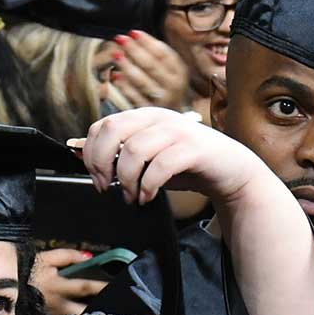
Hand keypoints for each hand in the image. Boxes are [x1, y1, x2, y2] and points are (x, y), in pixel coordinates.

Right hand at [30, 248, 109, 314]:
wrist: (0, 285)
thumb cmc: (24, 270)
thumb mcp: (46, 257)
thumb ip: (68, 256)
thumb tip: (88, 256)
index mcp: (58, 285)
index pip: (85, 287)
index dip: (101, 287)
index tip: (115, 288)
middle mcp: (56, 303)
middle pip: (82, 311)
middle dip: (97, 311)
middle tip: (114, 311)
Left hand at [74, 107, 271, 206]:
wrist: (231, 171)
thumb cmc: (187, 165)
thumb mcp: (149, 158)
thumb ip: (120, 155)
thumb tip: (82, 156)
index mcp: (145, 116)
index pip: (104, 124)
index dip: (91, 152)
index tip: (96, 177)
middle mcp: (159, 118)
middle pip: (113, 130)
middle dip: (102, 163)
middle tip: (106, 187)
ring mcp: (178, 131)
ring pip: (133, 150)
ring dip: (126, 180)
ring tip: (132, 197)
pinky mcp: (194, 149)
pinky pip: (160, 166)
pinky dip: (148, 187)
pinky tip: (148, 197)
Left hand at [106, 30, 189, 111]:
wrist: (172, 118)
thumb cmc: (166, 88)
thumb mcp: (169, 71)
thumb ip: (156, 55)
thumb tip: (133, 37)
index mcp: (179, 72)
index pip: (164, 53)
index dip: (148, 42)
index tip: (133, 32)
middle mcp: (174, 86)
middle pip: (152, 65)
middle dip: (134, 50)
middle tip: (120, 39)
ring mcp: (163, 99)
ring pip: (143, 81)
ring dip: (127, 66)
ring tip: (116, 55)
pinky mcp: (151, 111)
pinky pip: (135, 97)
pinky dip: (124, 86)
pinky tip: (115, 75)